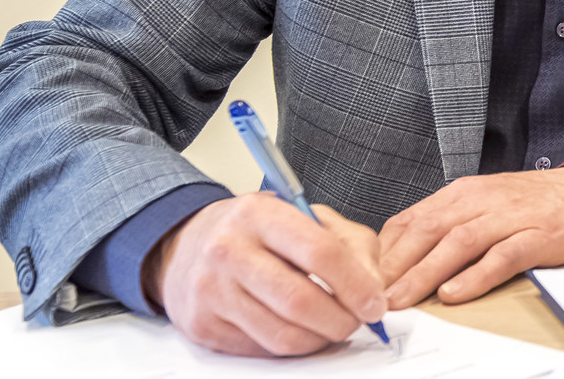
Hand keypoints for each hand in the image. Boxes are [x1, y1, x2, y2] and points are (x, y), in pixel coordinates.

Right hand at [145, 192, 385, 357]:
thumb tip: (373, 290)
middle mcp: (228, 250)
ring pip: (282, 336)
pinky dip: (290, 347)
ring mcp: (210, 291)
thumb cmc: (257, 231)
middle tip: (356, 322)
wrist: (187, 245)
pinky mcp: (202, 326)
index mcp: (259, 214)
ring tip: (330, 327)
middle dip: (341, 320)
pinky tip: (297, 330)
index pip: (319, 252)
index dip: (356, 284)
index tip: (375, 303)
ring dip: (319, 339)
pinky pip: (261, 350)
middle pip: (300, 301)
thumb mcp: (305, 216)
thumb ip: (350, 244)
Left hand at [378, 167, 563, 307]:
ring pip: (458, 243)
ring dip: (425, 273)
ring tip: (404, 299)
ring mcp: (510, 217)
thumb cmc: (534, 204)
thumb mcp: (484, 205)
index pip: (412, 219)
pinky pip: (501, 256)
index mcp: (463, 193)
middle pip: (428, 231)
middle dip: (396, 266)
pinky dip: (475, 276)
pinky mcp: (538, 236)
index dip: (384, 252)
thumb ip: (448, 224)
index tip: (363, 278)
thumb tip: (403, 257)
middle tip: (373, 296)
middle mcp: (482, 200)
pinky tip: (455, 293)